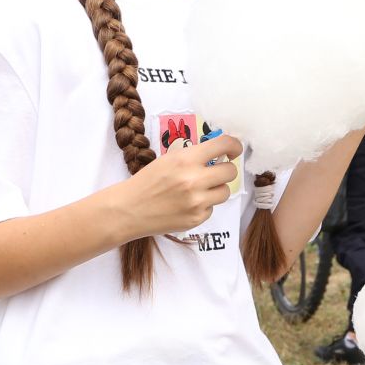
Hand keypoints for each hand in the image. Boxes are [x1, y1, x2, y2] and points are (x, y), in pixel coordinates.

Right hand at [109, 135, 242, 237]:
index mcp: (186, 159)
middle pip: (230, 171)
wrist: (129, 209)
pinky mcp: (196, 218)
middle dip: (225, 170)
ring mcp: (197, 201)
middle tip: (215, 172)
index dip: (234, 146)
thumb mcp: (169, 159)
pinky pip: (212, 208)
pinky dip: (203, 206)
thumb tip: (221, 153)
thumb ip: (195, 156)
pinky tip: (186, 204)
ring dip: (216, 189)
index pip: (224, 145)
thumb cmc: (148, 181)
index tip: (234, 151)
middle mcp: (194, 180)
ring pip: (225, 192)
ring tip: (198, 190)